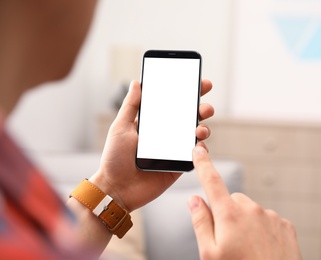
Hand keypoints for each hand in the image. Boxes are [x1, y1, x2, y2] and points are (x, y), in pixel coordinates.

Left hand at [89, 80, 213, 211]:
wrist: (117, 189)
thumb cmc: (114, 158)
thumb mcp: (120, 127)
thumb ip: (131, 105)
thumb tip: (137, 82)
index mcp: (153, 124)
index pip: (173, 104)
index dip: (188, 93)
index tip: (200, 83)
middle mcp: (166, 135)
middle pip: (189, 118)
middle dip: (202, 109)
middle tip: (206, 107)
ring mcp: (174, 150)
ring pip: (195, 135)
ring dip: (203, 128)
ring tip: (200, 129)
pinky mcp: (178, 166)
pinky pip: (195, 156)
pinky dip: (201, 149)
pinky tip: (198, 145)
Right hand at [189, 143, 301, 259]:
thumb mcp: (209, 253)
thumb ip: (200, 222)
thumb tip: (195, 200)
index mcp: (229, 214)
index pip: (211, 181)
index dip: (203, 163)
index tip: (198, 149)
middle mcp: (251, 209)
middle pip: (231, 200)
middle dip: (227, 213)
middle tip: (228, 240)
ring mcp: (270, 216)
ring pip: (250, 211)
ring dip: (245, 223)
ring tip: (248, 249)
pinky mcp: (285, 225)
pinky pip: (267, 220)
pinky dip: (262, 230)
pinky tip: (262, 249)